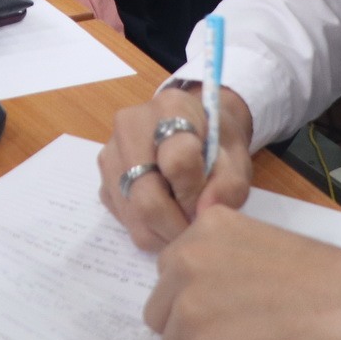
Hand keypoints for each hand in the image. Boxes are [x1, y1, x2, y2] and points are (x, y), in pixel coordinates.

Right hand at [99, 85, 253, 249]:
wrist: (196, 135)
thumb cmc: (218, 146)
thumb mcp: (236, 161)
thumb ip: (228, 186)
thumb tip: (203, 212)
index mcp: (170, 107)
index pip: (177, 161)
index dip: (195, 191)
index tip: (208, 200)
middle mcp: (130, 125)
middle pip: (147, 195)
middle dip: (178, 223)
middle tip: (197, 226)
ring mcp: (110, 155)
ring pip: (135, 215)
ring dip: (166, 231)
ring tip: (186, 222)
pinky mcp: (104, 184)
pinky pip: (126, 222)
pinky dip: (152, 232)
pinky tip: (169, 219)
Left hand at [144, 206, 340, 339]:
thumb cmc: (328, 282)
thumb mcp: (262, 244)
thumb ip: (224, 260)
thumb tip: (206, 298)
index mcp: (203, 228)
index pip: (172, 275)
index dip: (199, 302)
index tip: (231, 314)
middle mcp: (184, 261)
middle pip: (162, 313)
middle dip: (191, 331)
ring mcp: (186, 311)